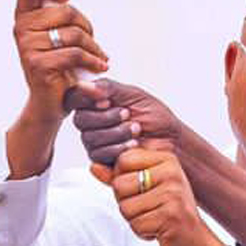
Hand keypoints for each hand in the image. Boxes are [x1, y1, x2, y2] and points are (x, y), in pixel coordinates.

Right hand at [13, 0, 107, 121]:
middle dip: (86, 25)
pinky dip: (93, 60)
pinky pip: (74, 53)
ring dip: (94, 46)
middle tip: (92, 40)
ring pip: (73, 32)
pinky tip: (99, 67)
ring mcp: (27, 47)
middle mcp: (21, 29)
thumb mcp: (56, 31)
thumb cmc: (58, 64)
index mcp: (24, 16)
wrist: (50, 103)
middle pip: (64, 10)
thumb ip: (54, 4)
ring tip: (99, 57)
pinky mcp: (38, 65)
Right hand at [66, 78, 180, 171]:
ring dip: (117, 133)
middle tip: (128, 115)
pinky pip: (98, 155)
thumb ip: (108, 88)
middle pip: (80, 119)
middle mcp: (92, 122)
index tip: (107, 101)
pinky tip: (133, 145)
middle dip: (108, 118)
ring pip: (90, 138)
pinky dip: (118, 148)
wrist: (170, 140)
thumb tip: (84, 85)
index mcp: (96, 102)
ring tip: (136, 129)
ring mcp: (94, 142)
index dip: (87, 100)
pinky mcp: (101, 160)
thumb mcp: (133, 94)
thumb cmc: (154, 116)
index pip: (74, 98)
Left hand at [101, 147, 229, 245]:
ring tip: (154, 219)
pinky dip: (143, 232)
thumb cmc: (169, 212)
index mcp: (166, 159)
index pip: (123, 160)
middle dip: (127, 203)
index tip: (141, 190)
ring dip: (135, 219)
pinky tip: (159, 230)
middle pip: (119, 184)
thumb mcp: (145, 188)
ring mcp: (173, 193)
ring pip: (125, 207)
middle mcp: (172, 172)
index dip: (122, 179)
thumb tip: (93, 166)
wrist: (196, 242)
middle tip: (149, 208)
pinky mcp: (171, 216)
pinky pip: (136, 225)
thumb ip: (119, 176)